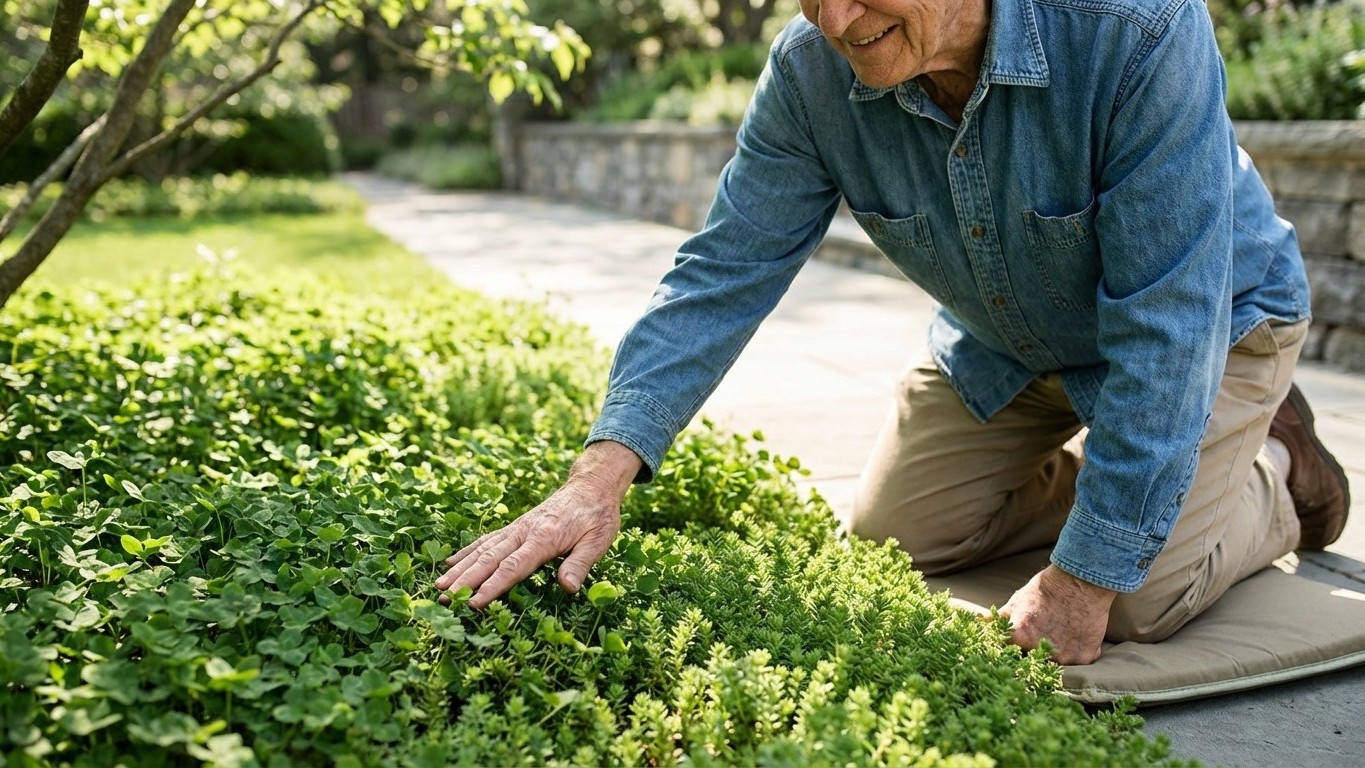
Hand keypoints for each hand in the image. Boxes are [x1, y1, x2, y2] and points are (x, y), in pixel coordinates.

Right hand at [434, 441, 640, 608]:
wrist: (592, 486)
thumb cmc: (598, 516)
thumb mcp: (598, 540)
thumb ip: (580, 564)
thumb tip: (567, 588)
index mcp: (544, 538)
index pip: (514, 567)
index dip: (493, 587)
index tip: (473, 603)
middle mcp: (524, 532)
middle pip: (490, 559)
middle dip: (465, 581)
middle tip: (443, 599)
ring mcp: (517, 528)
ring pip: (483, 549)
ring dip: (460, 568)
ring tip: (439, 586)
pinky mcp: (515, 527)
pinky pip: (486, 540)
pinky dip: (467, 552)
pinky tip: (451, 563)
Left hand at [999, 564, 1115, 664]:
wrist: (1081, 581)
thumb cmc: (1046, 589)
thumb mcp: (1017, 602)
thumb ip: (998, 619)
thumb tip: (981, 625)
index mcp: (1019, 638)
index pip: (1008, 655)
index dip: (1011, 651)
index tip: (1015, 647)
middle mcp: (1041, 652)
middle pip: (1032, 663)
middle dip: (1032, 656)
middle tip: (1040, 638)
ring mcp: (1065, 658)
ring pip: (1055, 664)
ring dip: (1054, 655)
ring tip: (1058, 634)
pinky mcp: (1085, 658)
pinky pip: (1077, 661)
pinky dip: (1074, 651)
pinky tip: (1073, 635)